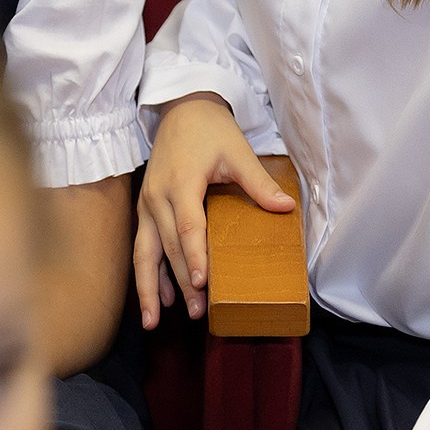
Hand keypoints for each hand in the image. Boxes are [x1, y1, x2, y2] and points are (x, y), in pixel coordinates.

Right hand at [133, 93, 295, 327]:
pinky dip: (148, 272)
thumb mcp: (238, 152)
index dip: (194, 256)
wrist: (182, 109)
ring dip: (150, 286)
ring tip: (155, 320)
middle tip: (197, 313)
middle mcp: (158, 196)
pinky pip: (143, 245)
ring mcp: (147, 203)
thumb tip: (286, 208)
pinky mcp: (145, 208)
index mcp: (182, 182)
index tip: (202, 283)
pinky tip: (158, 298)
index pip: (188, 226)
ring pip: (144, 251)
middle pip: (168, 245)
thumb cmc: (211, 131)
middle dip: (181, 281)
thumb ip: (258, 182)